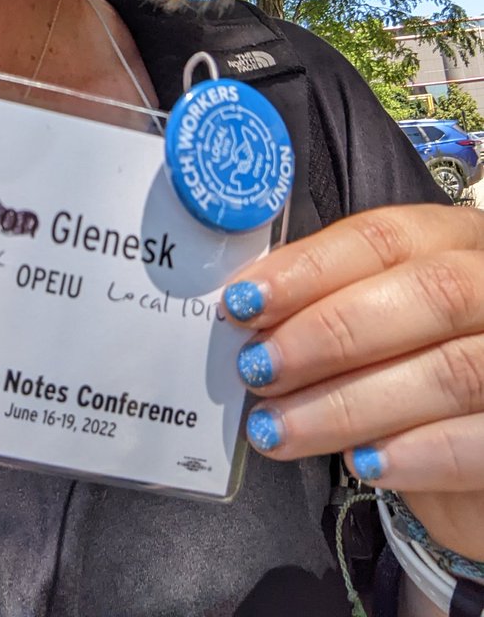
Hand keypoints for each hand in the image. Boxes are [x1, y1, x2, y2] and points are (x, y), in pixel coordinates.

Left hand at [223, 204, 483, 560]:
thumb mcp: (373, 319)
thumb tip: (244, 313)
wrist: (477, 451)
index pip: (384, 238)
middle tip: (258, 367)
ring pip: (451, 371)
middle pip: (428, 294)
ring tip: (279, 428)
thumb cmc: (411, 365)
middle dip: (330, 333)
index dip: (310, 268)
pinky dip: (419, 454)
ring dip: (350, 403)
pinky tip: (362, 466)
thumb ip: (324, 303)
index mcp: (453, 240)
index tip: (245, 301)